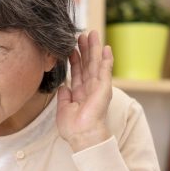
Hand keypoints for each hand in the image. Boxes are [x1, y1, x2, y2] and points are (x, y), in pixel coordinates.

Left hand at [56, 30, 112, 151]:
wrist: (82, 136)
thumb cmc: (73, 128)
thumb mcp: (63, 109)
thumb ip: (63, 96)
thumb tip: (62, 86)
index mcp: (80, 93)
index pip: (77, 72)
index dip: (75, 58)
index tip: (71, 46)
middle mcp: (90, 88)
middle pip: (87, 64)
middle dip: (85, 49)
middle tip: (83, 34)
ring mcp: (98, 87)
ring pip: (96, 63)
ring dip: (94, 49)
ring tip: (92, 34)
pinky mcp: (104, 88)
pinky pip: (105, 70)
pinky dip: (106, 59)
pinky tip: (106, 48)